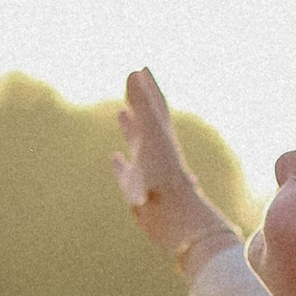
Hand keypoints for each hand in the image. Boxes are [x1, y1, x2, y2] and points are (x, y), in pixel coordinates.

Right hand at [113, 67, 233, 264]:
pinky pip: (127, 173)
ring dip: (130, 128)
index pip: (155, 106)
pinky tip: (114, 158)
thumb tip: (135, 70)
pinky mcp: (138, 194)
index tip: (140, 69)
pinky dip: (120, 163)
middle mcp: (156, 153)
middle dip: (140, 101)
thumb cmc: (167, 184)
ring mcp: (147, 173)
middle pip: (149, 121)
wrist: (181, 227)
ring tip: (121, 113)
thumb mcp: (154, 138)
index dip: (147, 87)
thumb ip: (145, 107)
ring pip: (138, 145)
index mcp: (162, 139)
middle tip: (132, 81)